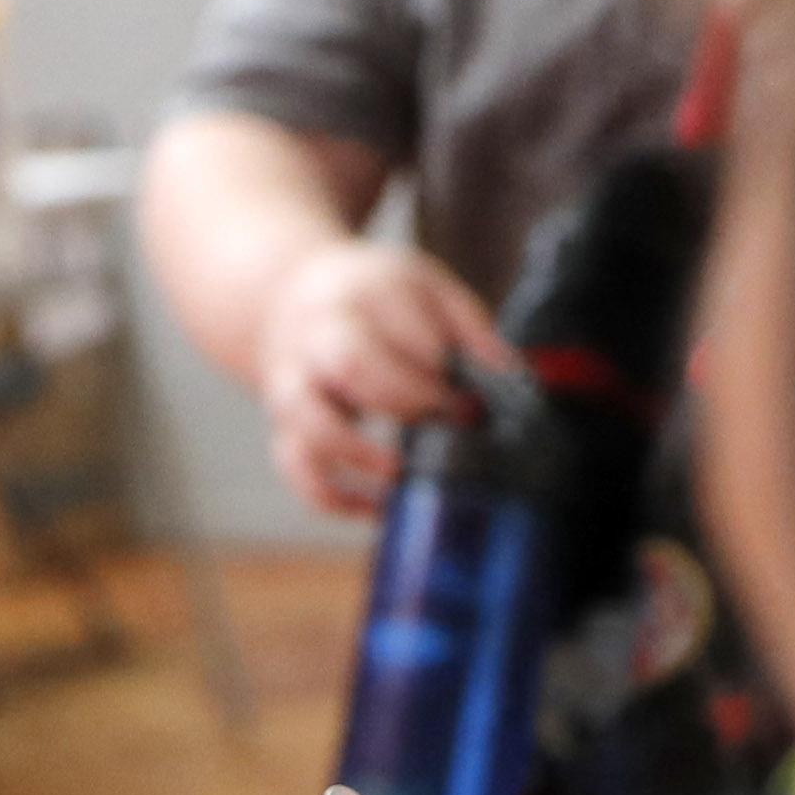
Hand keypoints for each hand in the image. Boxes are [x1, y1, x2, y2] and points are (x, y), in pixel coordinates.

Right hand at [252, 240, 506, 516]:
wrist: (285, 299)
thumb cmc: (370, 299)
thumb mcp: (422, 285)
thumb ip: (467, 324)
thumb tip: (509, 374)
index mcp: (363, 297)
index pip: (403, 331)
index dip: (442, 369)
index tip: (474, 398)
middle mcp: (320, 338)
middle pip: (349, 364)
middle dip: (405, 400)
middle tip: (448, 422)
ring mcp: (295, 385)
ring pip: (310, 421)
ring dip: (357, 453)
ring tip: (400, 474)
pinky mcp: (284, 426)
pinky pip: (297, 468)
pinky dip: (332, 496)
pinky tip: (373, 508)